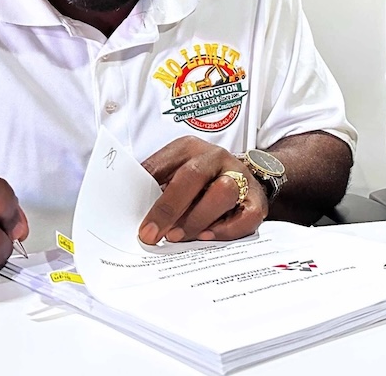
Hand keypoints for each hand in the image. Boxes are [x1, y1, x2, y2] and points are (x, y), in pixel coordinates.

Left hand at [139, 136, 267, 243]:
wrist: (240, 174)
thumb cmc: (198, 180)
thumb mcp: (172, 173)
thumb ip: (152, 188)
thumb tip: (129, 214)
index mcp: (189, 148)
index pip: (165, 168)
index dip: (153, 200)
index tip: (144, 228)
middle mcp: (216, 157)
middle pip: (194, 175)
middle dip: (171, 208)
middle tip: (156, 236)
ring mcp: (239, 176)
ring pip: (224, 191)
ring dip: (199, 218)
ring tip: (180, 237)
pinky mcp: (256, 198)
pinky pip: (248, 215)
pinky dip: (227, 229)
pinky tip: (208, 236)